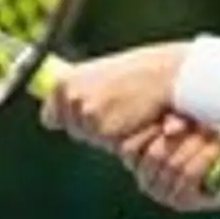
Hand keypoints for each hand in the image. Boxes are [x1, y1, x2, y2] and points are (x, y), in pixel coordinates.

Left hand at [39, 44, 184, 151]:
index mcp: (65, 82)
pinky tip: (135, 118)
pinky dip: (122, 137)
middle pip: (74, 130)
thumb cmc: (139, 73)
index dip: (70, 116)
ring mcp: (85, 114)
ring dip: (109, 131)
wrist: (169, 75)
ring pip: (92, 138)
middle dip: (93, 124)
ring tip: (128, 108)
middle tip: (117, 103)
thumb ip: (77, 91)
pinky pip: (109, 144)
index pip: (50, 116)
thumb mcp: (100, 75)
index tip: (90, 105)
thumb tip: (53, 117)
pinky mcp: (103, 129)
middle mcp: (69, 97)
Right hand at [120, 115, 219, 213]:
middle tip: (196, 122)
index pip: (129, 148)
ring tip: (211, 131)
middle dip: (177, 135)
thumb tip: (170, 128)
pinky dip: (202, 158)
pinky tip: (214, 147)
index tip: (172, 116)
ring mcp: (163, 195)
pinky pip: (188, 176)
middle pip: (154, 154)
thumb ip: (176, 122)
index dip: (149, 130)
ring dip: (194, 144)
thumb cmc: (211, 141)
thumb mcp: (191, 125)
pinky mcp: (182, 202)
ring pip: (173, 164)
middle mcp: (146, 182)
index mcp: (139, 163)